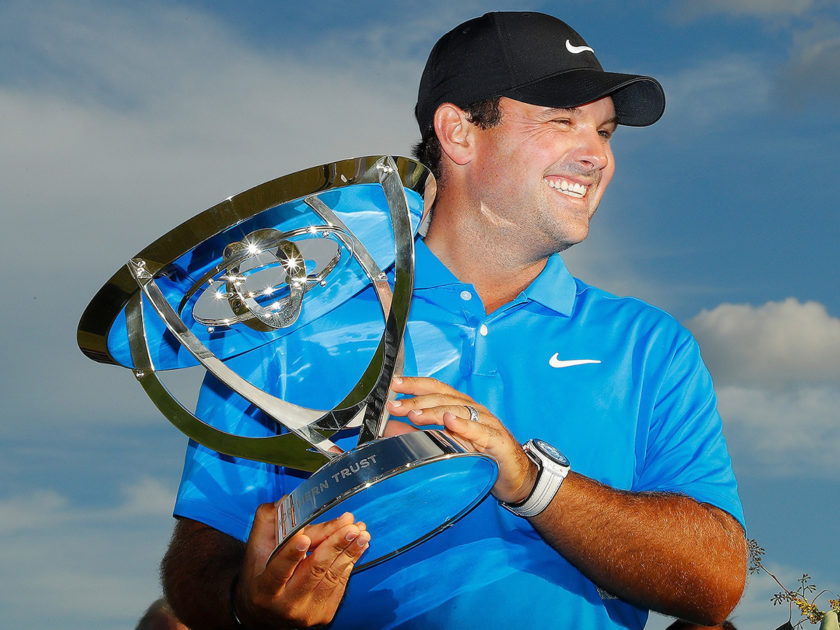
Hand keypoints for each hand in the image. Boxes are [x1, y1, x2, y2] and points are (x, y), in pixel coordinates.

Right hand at [235, 504, 369, 627]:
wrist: (268, 615)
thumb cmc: (262, 577)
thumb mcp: (256, 551)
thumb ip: (267, 523)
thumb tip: (285, 502)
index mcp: (265, 590)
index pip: (278, 572)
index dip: (291, 555)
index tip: (303, 538)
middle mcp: (287, 604)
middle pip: (314, 571)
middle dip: (334, 545)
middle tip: (349, 527)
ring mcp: (308, 611)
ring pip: (333, 575)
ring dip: (349, 550)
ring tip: (360, 531)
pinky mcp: (325, 613)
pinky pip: (341, 582)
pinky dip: (351, 560)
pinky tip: (358, 544)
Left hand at [387, 376, 537, 504]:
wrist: (514, 477)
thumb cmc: (481, 457)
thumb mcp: (445, 444)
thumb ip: (419, 434)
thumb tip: (391, 428)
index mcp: (460, 407)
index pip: (435, 388)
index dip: (414, 384)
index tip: (394, 384)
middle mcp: (473, 410)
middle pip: (443, 397)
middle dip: (416, 400)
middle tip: (395, 406)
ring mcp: (486, 422)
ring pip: (459, 410)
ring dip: (434, 411)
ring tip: (415, 414)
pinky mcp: (497, 440)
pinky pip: (480, 431)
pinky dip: (465, 425)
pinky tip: (451, 421)